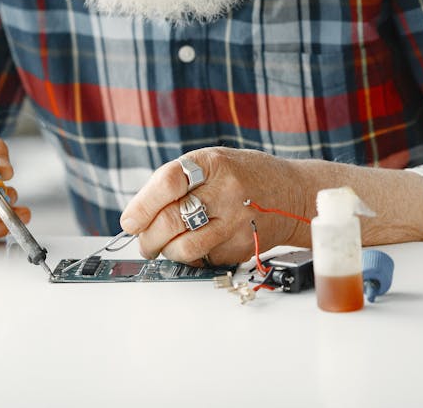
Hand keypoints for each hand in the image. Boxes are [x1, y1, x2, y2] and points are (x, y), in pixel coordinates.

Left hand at [119, 148, 309, 265]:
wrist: (292, 194)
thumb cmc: (242, 176)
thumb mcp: (211, 163)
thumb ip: (176, 183)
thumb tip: (137, 217)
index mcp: (212, 164)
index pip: (166, 184)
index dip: (141, 206)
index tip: (129, 221)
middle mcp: (226, 191)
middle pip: (171, 221)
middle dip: (148, 238)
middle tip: (144, 242)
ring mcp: (237, 222)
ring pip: (185, 248)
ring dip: (166, 252)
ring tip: (164, 247)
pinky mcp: (243, 247)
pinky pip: (204, 259)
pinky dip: (192, 257)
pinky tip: (197, 245)